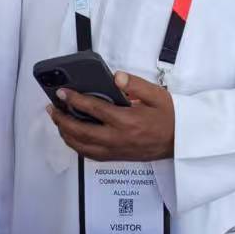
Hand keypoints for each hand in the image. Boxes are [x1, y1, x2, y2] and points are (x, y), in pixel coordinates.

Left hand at [47, 72, 175, 161]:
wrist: (181, 142)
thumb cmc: (170, 117)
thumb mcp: (157, 95)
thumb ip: (135, 84)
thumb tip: (116, 77)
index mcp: (126, 121)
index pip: (93, 109)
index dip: (74, 100)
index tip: (62, 92)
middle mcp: (117, 138)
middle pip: (81, 131)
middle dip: (62, 119)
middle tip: (53, 108)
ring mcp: (116, 150)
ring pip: (82, 146)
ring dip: (66, 134)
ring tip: (58, 121)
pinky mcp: (117, 157)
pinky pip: (90, 154)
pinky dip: (77, 146)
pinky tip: (73, 137)